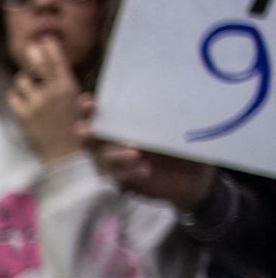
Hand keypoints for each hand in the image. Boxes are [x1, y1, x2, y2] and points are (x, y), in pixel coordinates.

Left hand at [6, 39, 84, 165]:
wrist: (64, 156)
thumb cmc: (75, 134)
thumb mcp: (80, 111)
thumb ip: (77, 98)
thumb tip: (86, 98)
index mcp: (69, 88)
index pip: (57, 61)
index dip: (50, 48)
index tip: (44, 39)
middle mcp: (53, 92)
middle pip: (38, 64)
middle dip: (34, 54)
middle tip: (30, 47)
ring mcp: (37, 102)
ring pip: (23, 80)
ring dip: (25, 83)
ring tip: (30, 89)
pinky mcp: (23, 114)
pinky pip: (13, 97)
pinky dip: (16, 98)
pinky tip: (21, 103)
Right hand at [76, 99, 218, 210]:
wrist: (191, 177)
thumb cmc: (180, 146)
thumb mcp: (176, 127)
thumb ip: (168, 115)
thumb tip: (174, 94)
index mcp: (120, 126)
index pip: (96, 116)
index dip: (87, 110)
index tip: (89, 102)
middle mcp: (112, 144)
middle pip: (89, 139)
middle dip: (86, 134)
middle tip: (89, 132)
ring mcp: (116, 165)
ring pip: (104, 159)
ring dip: (117, 155)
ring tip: (136, 153)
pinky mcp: (124, 182)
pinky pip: (120, 179)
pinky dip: (131, 173)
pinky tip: (145, 170)